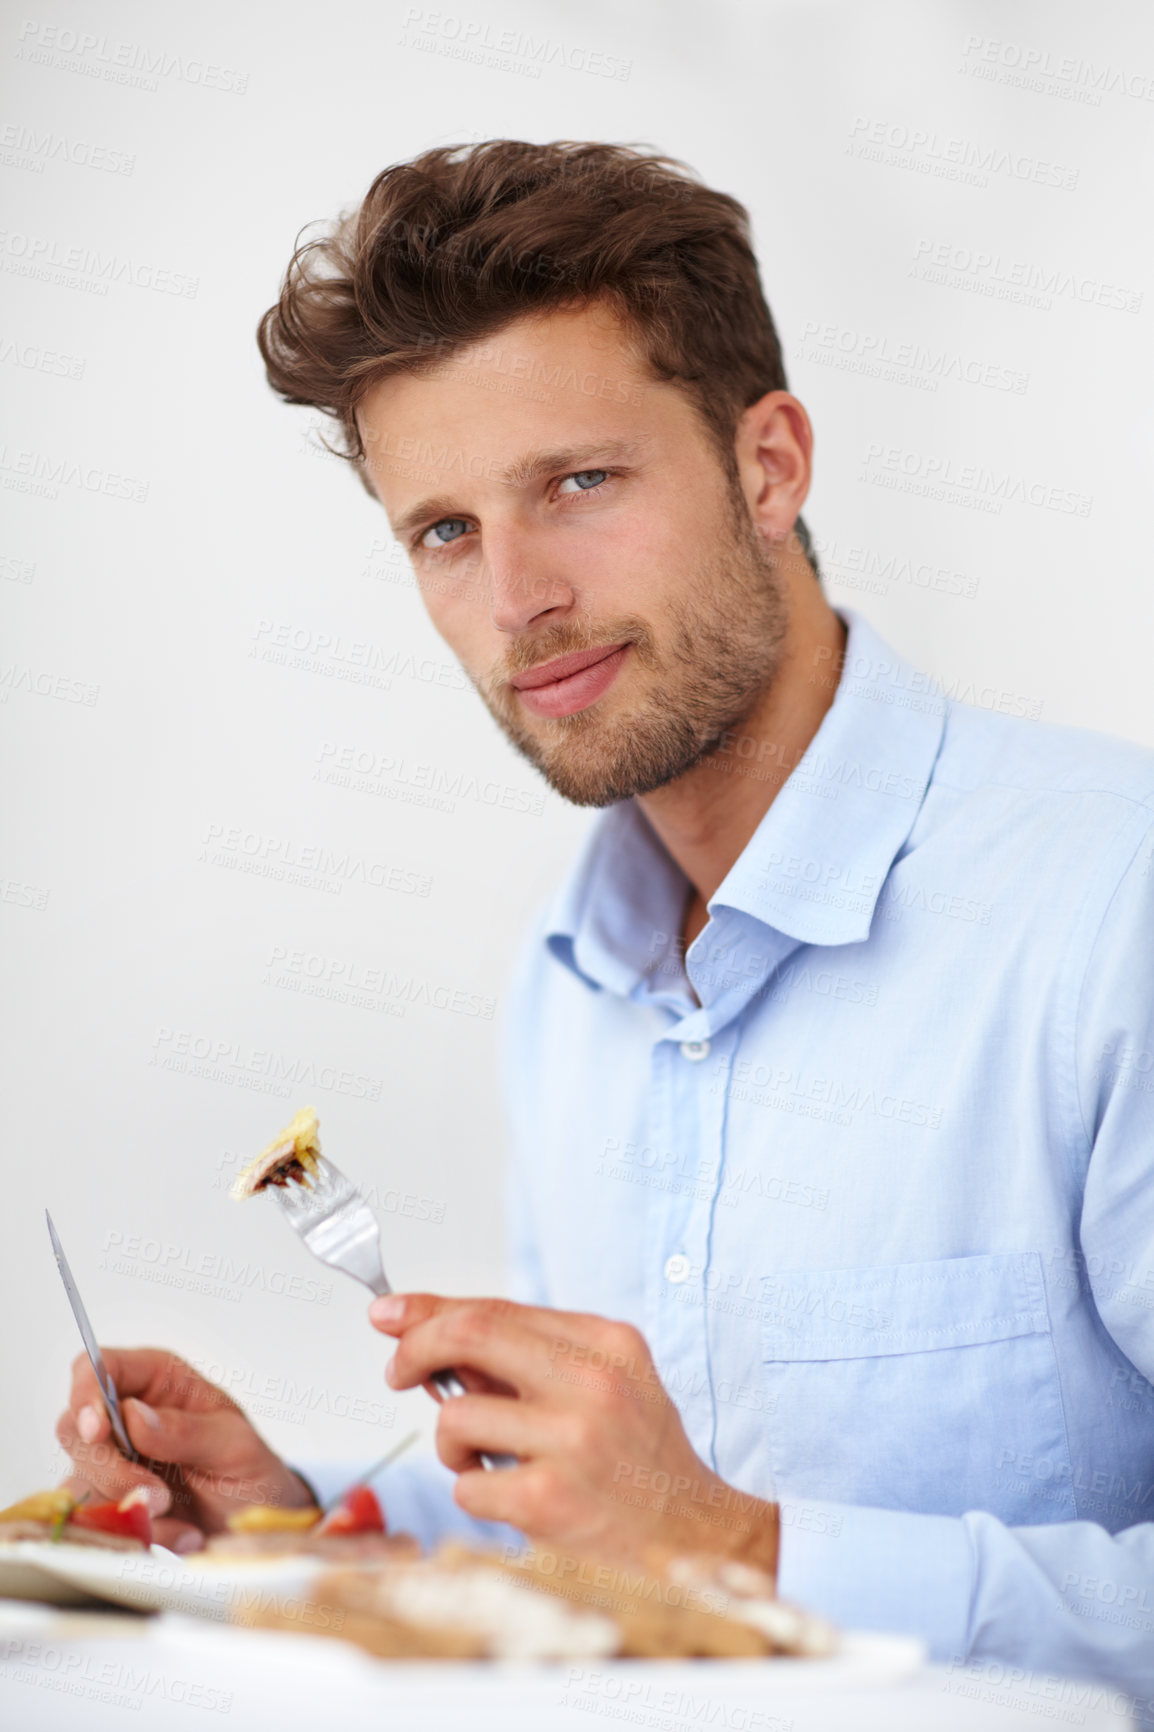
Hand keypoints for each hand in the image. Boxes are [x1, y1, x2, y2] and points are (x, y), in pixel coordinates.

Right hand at [55, 1348, 316, 1552]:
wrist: (253, 1525)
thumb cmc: (251, 1472)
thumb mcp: (236, 1448)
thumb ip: (188, 1431)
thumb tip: (134, 1414)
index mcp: (159, 1379)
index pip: (99, 1366)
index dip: (87, 1394)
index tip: (98, 1433)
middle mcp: (128, 1414)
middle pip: (75, 1428)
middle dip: (111, 1470)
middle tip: (160, 1496)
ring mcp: (113, 1460)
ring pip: (79, 1479)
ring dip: (128, 1508)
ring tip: (179, 1516)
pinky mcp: (108, 1501)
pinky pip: (95, 1520)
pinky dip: (135, 1533)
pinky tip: (179, 1532)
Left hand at [370, 1295, 778, 1575]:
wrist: (692, 1539)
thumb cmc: (637, 1460)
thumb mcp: (606, 1384)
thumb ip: (532, 1358)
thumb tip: (433, 1337)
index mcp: (607, 1341)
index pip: (496, 1308)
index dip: (430, 1309)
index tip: (390, 1314)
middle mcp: (593, 1381)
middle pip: (469, 1335)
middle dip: (415, 1349)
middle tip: (397, 1372)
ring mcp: (572, 1440)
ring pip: (456, 1416)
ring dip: (453, 1443)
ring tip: (490, 1461)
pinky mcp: (548, 1499)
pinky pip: (466, 1484)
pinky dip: (475, 1493)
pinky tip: (514, 1499)